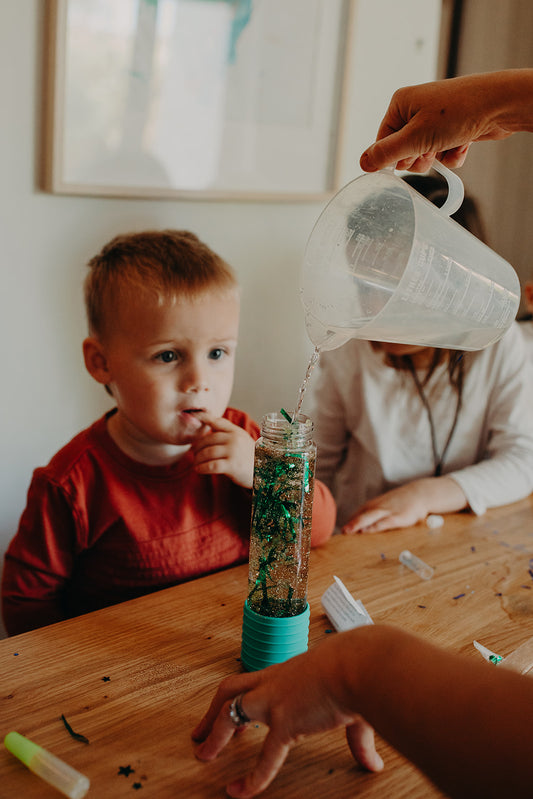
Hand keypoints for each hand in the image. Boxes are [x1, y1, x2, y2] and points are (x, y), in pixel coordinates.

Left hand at [191, 411, 254, 488]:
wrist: (263, 471)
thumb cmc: (248, 455)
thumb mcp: (241, 438)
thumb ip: (226, 432)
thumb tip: (207, 422)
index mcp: (235, 431)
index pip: (217, 421)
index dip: (204, 417)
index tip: (193, 414)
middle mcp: (234, 439)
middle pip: (207, 440)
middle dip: (197, 447)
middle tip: (193, 453)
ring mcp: (233, 452)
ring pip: (207, 453)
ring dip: (198, 459)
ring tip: (195, 463)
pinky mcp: (232, 465)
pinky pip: (211, 465)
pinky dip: (202, 468)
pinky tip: (199, 470)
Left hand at [192, 637, 383, 797]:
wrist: (358, 663)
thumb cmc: (356, 669)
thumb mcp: (351, 698)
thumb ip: (358, 738)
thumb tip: (372, 764)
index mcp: (288, 672)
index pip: (255, 682)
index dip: (242, 698)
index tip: (236, 714)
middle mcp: (275, 682)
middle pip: (230, 689)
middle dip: (213, 711)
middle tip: (200, 732)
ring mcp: (275, 700)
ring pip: (231, 710)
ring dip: (214, 733)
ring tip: (203, 755)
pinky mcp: (284, 721)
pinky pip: (265, 756)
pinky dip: (252, 778)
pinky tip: (241, 792)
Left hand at [343, 476, 466, 533]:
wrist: (419, 493)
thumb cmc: (400, 502)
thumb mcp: (384, 506)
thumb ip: (373, 517)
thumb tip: (360, 529)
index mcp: (373, 505)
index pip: (357, 514)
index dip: (349, 523)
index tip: (339, 533)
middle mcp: (378, 507)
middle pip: (361, 515)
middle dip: (351, 524)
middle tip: (341, 532)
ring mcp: (388, 511)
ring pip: (370, 518)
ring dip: (358, 524)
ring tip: (349, 531)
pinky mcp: (398, 517)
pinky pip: (384, 522)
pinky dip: (375, 526)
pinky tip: (367, 531)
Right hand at [359, 72, 518, 172]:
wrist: (499, 104)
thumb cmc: (458, 112)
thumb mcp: (415, 137)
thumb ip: (386, 153)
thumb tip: (362, 164)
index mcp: (400, 104)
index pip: (382, 142)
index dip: (394, 157)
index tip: (408, 158)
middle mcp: (415, 109)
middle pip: (403, 151)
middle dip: (418, 158)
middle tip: (430, 149)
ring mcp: (434, 119)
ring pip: (425, 155)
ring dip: (437, 158)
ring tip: (449, 144)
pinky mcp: (451, 128)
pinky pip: (443, 153)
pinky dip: (452, 154)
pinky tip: (463, 142)